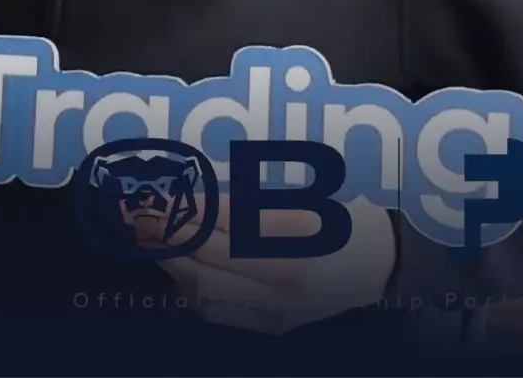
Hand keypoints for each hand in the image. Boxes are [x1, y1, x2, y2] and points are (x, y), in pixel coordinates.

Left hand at [155, 199, 394, 335]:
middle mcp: (284, 280)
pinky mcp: (271, 327)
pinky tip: (181, 268)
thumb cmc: (341, 218)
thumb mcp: (298, 199)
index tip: (153, 195)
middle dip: (166, 234)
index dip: (182, 208)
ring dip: (171, 263)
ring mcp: (276, 310)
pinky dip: (191, 289)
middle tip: (138, 215)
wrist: (383, 265)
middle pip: (206, 257)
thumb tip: (186, 201)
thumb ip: (243, 204)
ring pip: (203, 290)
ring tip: (153, 240)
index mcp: (295, 238)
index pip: (221, 222)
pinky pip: (216, 312)